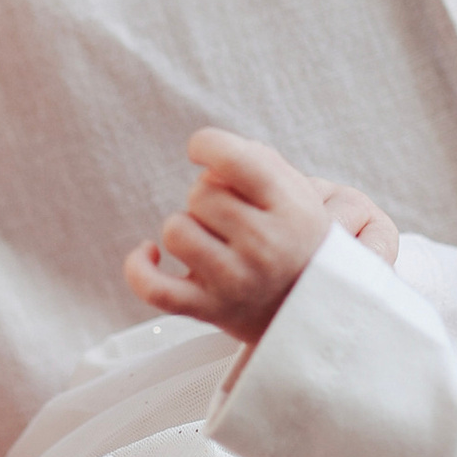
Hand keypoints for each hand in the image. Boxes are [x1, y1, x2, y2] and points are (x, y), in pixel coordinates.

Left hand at [126, 127, 398, 342]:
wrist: (317, 312)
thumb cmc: (296, 239)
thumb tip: (207, 157)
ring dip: (185, 228)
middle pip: (200, 193)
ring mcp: (236, 281)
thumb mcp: (297, 193)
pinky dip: (139, 267)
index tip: (202, 150)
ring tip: (209, 239)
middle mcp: (265, 246)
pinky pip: (153, 286)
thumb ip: (256, 161)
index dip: (206, 144)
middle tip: (230, 216)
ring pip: (175, 230)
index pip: (233, 159)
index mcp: (290, 208)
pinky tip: (149, 251)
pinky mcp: (209, 311)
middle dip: (207, 196)